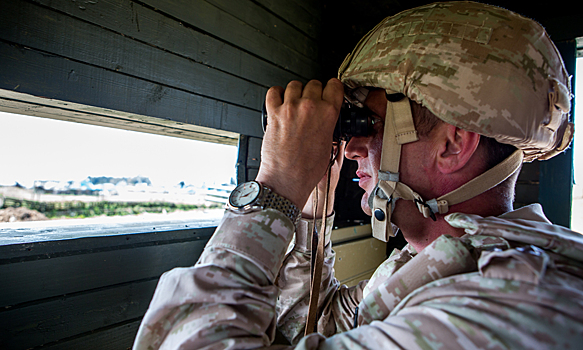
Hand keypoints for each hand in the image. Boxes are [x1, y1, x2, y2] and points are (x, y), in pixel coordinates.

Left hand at [255, 79, 343, 209]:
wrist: (287, 179)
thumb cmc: (306, 170)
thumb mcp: (329, 145)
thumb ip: (328, 125)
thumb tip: (326, 117)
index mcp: (328, 114)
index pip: (334, 85)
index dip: (331, 88)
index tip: (328, 92)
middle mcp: (310, 107)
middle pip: (314, 84)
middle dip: (313, 93)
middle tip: (310, 104)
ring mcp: (291, 108)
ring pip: (294, 85)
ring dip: (295, 93)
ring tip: (294, 105)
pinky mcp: (274, 113)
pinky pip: (273, 91)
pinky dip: (276, 94)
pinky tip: (280, 102)